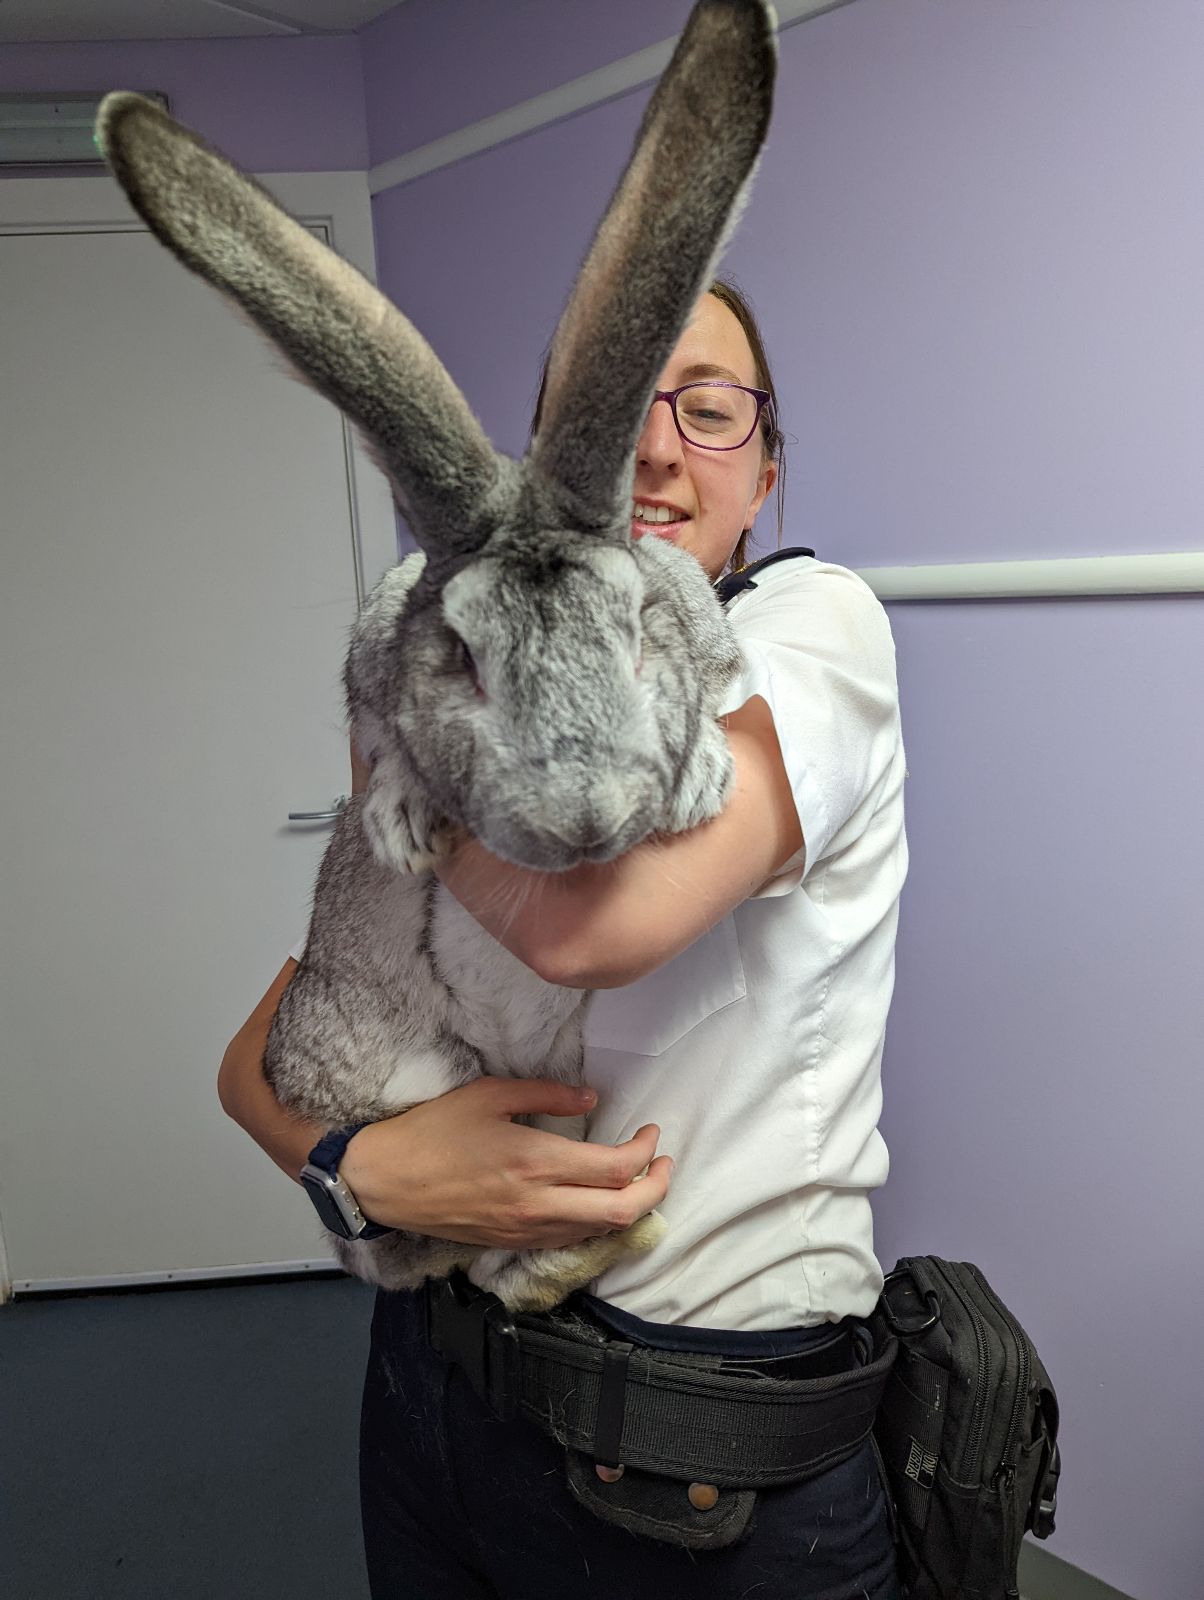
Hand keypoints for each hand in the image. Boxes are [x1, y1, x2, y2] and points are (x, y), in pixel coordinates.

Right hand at [339, 1077, 673, 1250]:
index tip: (651, 1132)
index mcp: (536, 1162)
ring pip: (600, 1232)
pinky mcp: (513, 1243)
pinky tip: (598, 1202)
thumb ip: (546, 1093)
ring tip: (640, 1181)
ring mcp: (527, 1230)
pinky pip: (571, 1240)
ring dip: (630, 1209)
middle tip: (664, 1164)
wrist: (385, 1182)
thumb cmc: (433, 1131)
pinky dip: (597, 1222)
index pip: (616, 1169)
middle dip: (657, 1188)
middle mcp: (539, 1204)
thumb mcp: (489, 1095)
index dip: (646, 1152)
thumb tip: (591, 1098)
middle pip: (622, 1211)